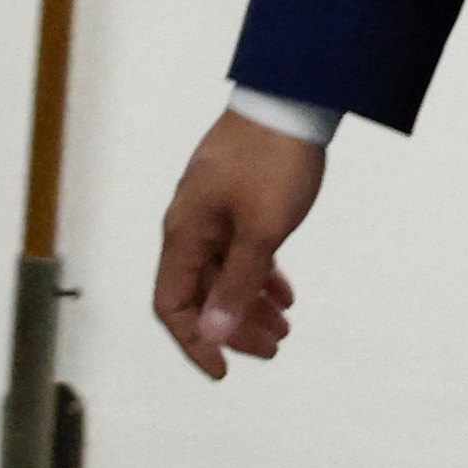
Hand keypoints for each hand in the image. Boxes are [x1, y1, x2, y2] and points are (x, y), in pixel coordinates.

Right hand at [153, 108, 324, 378]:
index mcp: (184, 234)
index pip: (172, 305)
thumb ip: (238, 283)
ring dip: (250, 302)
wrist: (294, 97)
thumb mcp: (262, 230)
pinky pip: (241, 247)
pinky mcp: (238, 195)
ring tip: (284, 328)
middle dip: (232, 326)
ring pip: (225, 271)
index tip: (224, 370)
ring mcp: (215, 208)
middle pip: (200, 292)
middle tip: (273, 348)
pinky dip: (260, 272)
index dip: (194, 341)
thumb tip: (211, 333)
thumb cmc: (274, 160)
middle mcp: (191, 224)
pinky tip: (285, 293)